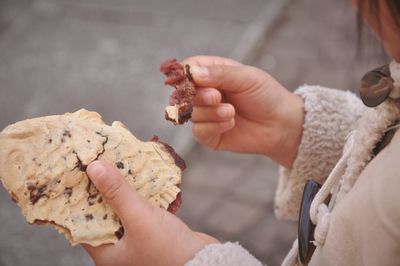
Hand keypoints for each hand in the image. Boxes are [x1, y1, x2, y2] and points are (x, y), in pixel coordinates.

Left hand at [83, 160, 217, 265]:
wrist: (203, 263)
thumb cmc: (168, 249)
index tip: (80, 173)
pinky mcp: (151, 234)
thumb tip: (94, 167)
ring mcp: (135, 241)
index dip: (79, 197)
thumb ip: (117, 193)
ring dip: (123, 190)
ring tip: (120, 166)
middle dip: (103, 188)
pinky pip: (140, 211)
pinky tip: (142, 179)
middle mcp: (117, 248)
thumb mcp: (139, 218)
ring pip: (123, 210)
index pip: (82, 221)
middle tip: (101, 163)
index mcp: (106, 253)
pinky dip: (140, 196)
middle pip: (103, 212)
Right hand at [182, 56, 303, 167]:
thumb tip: (192, 73)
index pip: (187, 70)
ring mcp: (206, 115)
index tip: (193, 80)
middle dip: (200, 96)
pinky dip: (213, 127)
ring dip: (211, 113)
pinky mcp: (210, 135)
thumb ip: (220, 74)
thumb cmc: (266, 95)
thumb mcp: (246, 78)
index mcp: (212, 73)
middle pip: (185, 94)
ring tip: (231, 112)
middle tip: (217, 97)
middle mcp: (205, 93)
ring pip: (191, 114)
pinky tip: (230, 123)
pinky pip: (199, 131)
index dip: (185, 75)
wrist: (281, 124)